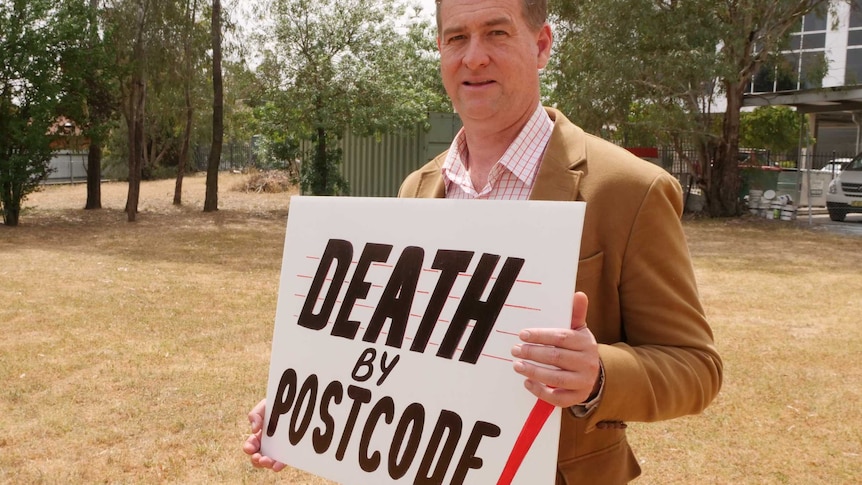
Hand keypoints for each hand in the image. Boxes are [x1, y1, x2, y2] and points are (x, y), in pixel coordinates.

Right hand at [242, 398, 286, 471]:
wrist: (296, 404)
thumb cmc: (277, 406)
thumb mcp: (264, 407)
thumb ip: (255, 415)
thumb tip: (254, 430)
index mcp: (259, 436)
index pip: (251, 446)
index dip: (248, 448)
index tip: (250, 448)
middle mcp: (268, 446)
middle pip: (258, 457)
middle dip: (256, 460)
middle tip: (258, 458)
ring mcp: (278, 450)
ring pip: (269, 462)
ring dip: (266, 464)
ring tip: (267, 461)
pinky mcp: (289, 452)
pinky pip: (283, 462)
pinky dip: (278, 465)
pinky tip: (276, 466)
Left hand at [510, 292, 600, 407]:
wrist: (594, 373)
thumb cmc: (579, 348)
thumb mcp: (579, 330)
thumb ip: (576, 314)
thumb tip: (578, 294)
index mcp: (586, 343)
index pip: (561, 338)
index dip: (540, 336)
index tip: (522, 335)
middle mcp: (587, 363)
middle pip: (556, 358)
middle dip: (532, 353)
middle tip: (515, 349)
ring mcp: (583, 381)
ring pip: (556, 378)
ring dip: (533, 372)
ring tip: (517, 365)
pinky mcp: (578, 397)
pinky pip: (558, 397)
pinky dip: (541, 391)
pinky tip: (527, 382)